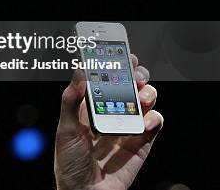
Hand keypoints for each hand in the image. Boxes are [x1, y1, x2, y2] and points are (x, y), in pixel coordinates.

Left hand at [54, 54, 162, 189]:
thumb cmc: (69, 164)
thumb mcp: (65, 130)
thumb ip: (70, 101)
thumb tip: (79, 75)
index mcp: (90, 107)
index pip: (104, 80)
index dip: (113, 66)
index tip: (118, 54)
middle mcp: (110, 114)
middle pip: (128, 86)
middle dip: (134, 75)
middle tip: (134, 73)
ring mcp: (127, 127)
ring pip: (144, 100)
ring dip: (147, 92)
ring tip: (140, 96)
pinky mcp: (141, 143)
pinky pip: (154, 123)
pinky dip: (153, 117)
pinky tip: (143, 121)